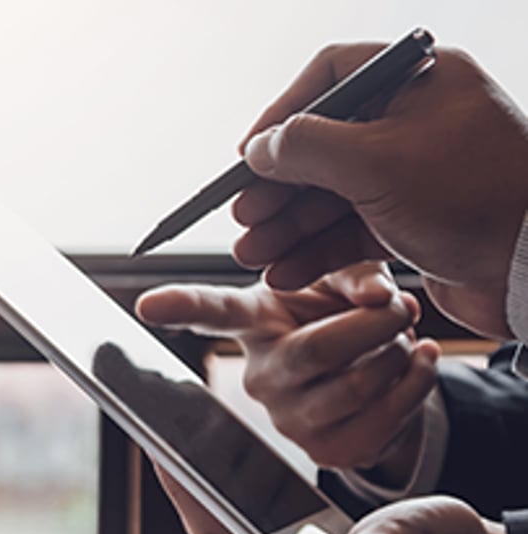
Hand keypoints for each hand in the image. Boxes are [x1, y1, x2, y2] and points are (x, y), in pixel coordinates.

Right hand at [136, 262, 439, 484]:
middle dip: (375, 324)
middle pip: (316, 350)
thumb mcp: (344, 280)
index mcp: (252, 323)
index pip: (212, 314)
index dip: (179, 307)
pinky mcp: (329, 452)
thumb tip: (379, 296)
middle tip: (401, 304)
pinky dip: (417, 384)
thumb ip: (357, 273)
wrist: (371, 370)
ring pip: (359, 384)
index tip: (146, 305)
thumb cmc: (341, 314)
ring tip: (401, 338)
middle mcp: (258, 377)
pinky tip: (416, 364)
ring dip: (399, 354)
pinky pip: (386, 417)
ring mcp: (290, 421)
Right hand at [233, 43, 527, 338]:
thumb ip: (305, 148)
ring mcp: (416, 173)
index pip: (329, 77)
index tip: (247, 154)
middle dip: (276, 187)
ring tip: (253, 255)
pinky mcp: (417, 221)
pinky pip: (352, 229)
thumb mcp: (374, 162)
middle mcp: (416, 121)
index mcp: (417, 82)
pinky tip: (286, 271)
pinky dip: (317, 250)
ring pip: (332, 193)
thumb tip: (259, 147)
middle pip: (322, 144)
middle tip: (244, 216)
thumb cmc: (474, 196)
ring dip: (288, 226)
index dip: (281, 115)